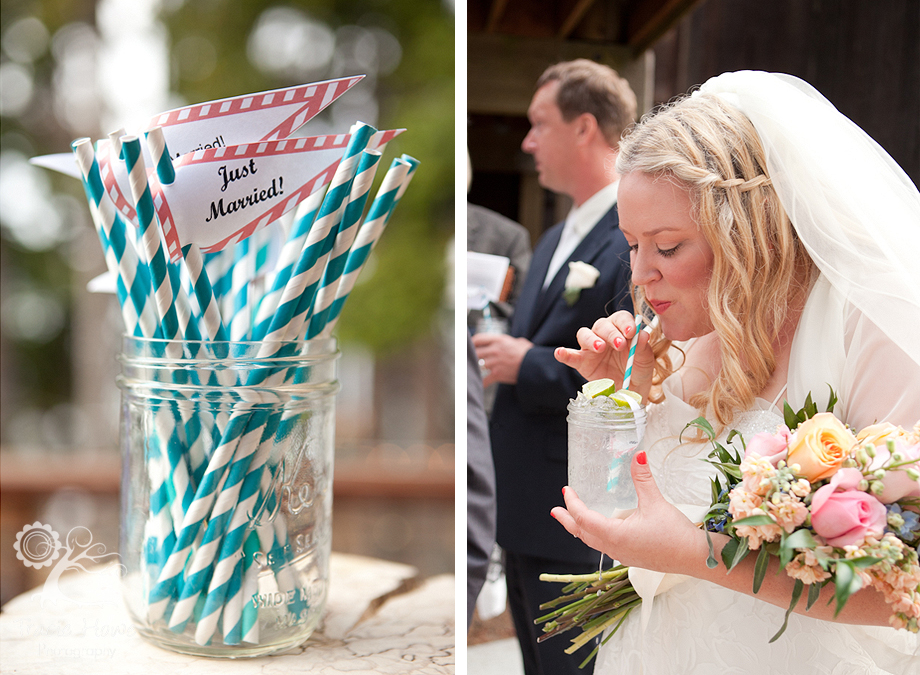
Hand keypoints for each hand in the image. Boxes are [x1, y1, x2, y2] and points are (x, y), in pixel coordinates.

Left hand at [472, 332, 531, 386]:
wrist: (535, 366)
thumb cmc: (529, 354)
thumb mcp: (520, 342)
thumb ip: (510, 341)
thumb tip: (511, 342)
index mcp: (499, 340)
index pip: (479, 338)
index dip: (472, 342)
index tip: (469, 345)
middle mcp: (495, 350)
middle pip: (475, 352)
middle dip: (471, 356)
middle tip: (468, 359)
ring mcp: (495, 362)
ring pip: (477, 365)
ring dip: (475, 368)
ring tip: (472, 370)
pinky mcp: (497, 374)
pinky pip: (484, 379)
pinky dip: (480, 383)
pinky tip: (478, 384)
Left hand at [551, 452, 706, 573]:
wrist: (695, 558)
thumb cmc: (676, 535)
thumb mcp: (656, 502)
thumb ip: (643, 478)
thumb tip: (638, 454)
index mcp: (614, 535)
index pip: (584, 518)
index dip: (573, 504)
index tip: (566, 491)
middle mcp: (614, 548)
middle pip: (582, 534)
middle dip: (568, 521)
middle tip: (555, 511)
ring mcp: (622, 555)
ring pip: (593, 542)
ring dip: (580, 530)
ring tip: (571, 521)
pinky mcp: (631, 557)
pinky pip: (605, 547)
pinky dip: (595, 536)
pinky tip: (599, 531)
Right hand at [553, 311, 654, 399]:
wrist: (631, 391)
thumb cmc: (637, 371)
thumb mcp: (645, 361)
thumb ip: (643, 348)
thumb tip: (643, 334)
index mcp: (621, 329)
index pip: (620, 318)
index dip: (625, 323)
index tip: (631, 332)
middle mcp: (604, 334)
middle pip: (602, 325)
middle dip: (611, 333)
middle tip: (620, 344)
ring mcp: (590, 348)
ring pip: (584, 334)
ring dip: (591, 339)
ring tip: (600, 348)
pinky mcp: (581, 362)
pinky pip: (570, 356)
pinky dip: (564, 354)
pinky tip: (559, 353)